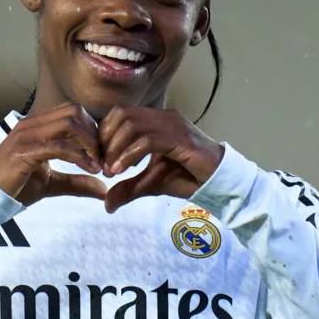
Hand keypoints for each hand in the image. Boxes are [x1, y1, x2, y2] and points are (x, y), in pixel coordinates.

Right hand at [0, 104, 106, 205]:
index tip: (103, 153)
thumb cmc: (16, 187)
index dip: (93, 129)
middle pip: (75, 111)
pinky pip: (59, 146)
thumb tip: (104, 189)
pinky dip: (79, 156)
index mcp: (38, 126)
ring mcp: (27, 135)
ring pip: (69, 123)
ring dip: (89, 143)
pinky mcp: (24, 151)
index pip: (73, 111)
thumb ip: (77, 182)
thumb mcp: (53, 183)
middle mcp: (32, 124)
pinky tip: (89, 169)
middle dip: (95, 134)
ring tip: (97, 165)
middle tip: (102, 158)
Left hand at [99, 107, 223, 213]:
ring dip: (115, 148)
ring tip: (112, 171)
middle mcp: (163, 117)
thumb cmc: (187, 177)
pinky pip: (148, 140)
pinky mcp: (181, 139)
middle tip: (103, 166)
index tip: (100, 160)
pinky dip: (130, 154)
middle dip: (106, 140)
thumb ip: (128, 189)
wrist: (218, 181)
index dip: (104, 134)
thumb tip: (106, 204)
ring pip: (132, 125)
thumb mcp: (151, 184)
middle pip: (121, 114)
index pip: (119, 114)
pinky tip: (123, 170)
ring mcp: (172, 125)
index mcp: (155, 120)